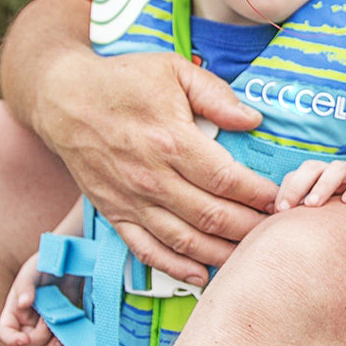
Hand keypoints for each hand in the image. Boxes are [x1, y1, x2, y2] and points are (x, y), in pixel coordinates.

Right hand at [0, 251, 67, 345]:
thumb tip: (23, 304)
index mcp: (14, 310)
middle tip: (50, 320)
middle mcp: (27, 322)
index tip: (24, 339)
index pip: (5, 332)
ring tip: (62, 338)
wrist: (68, 262)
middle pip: (28, 345)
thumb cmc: (44, 264)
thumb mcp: (32, 272)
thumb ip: (26, 286)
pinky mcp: (59, 328)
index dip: (11, 339)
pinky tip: (69, 343)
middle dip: (39, 337)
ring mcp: (44, 327)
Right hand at [33, 48, 276, 285]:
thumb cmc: (122, 80)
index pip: (227, 180)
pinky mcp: (114, 213)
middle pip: (213, 217)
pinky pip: (147, 251)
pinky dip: (176, 268)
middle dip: (251, 228)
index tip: (282, 199)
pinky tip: (202, 275)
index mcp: (171, 141)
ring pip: (185, 242)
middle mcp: (151, 178)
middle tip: (278, 231)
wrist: (63, 99)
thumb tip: (253, 120)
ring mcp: (131, 200)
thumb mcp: (173, 70)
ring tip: (252, 255)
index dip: (260, 194)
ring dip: (222, 254)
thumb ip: (216, 95)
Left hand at [276, 160, 345, 211]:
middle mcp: (330, 170)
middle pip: (311, 168)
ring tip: (313, 204)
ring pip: (336, 170)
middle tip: (287, 208)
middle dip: (297, 186)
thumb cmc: (341, 194)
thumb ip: (300, 208)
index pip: (294, 176)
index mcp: (315, 174)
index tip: (277, 211)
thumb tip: (272, 224)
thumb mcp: (320, 200)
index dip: (284, 191)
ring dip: (323, 186)